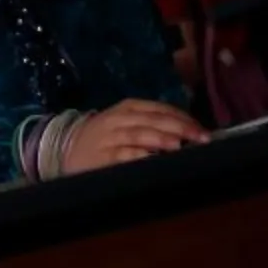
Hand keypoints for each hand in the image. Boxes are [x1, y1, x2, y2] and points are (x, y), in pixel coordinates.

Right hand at [61, 99, 208, 174]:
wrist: (64, 148)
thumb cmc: (103, 137)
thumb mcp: (125, 123)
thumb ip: (152, 125)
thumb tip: (189, 134)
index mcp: (128, 107)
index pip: (160, 109)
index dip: (182, 118)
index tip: (203, 130)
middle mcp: (120, 119)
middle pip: (153, 120)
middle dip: (179, 128)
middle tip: (201, 138)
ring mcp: (110, 137)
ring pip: (138, 134)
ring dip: (159, 139)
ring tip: (178, 145)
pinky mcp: (102, 157)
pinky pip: (122, 155)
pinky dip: (137, 156)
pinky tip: (151, 160)